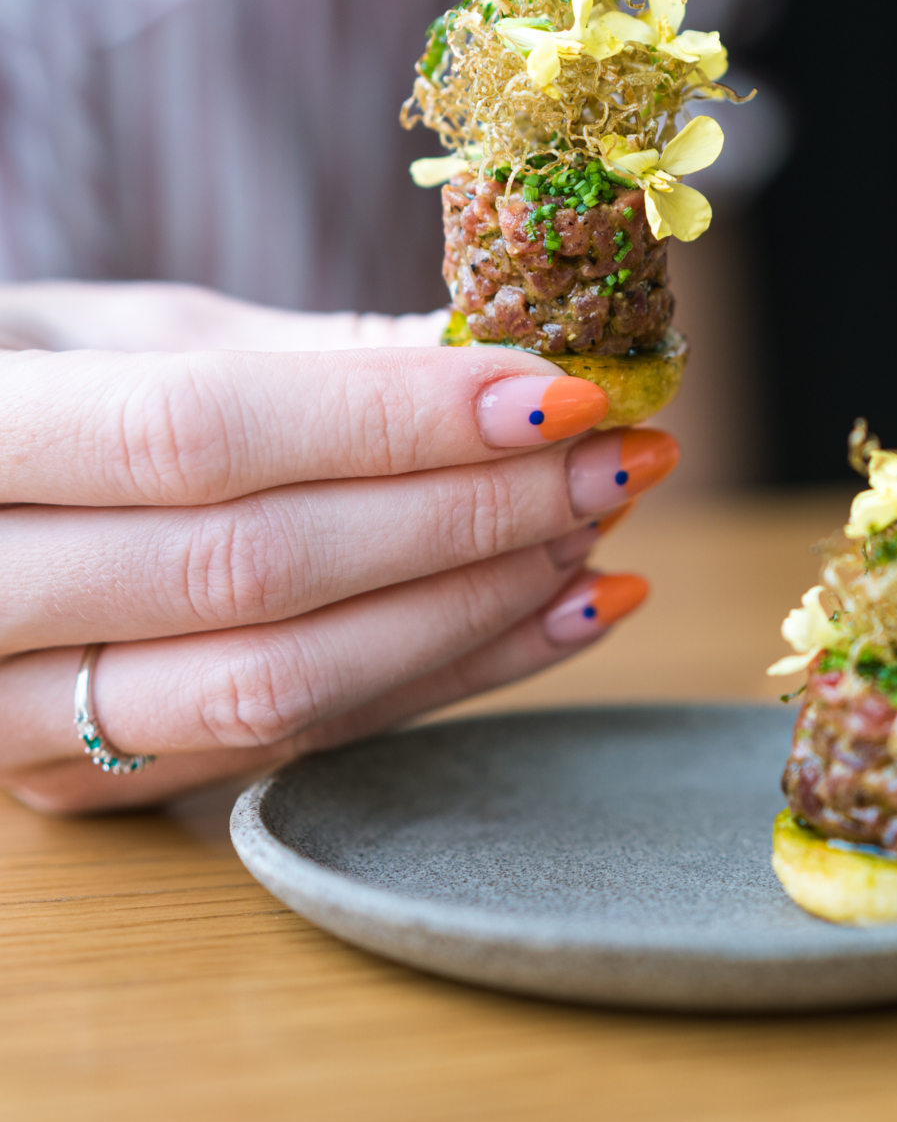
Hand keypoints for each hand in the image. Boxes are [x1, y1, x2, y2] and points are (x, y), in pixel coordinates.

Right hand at [0, 283, 674, 812]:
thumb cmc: (23, 384)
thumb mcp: (123, 333)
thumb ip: (300, 359)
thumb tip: (504, 363)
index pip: (199, 437)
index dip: (392, 421)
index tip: (558, 390)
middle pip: (257, 572)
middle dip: (464, 515)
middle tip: (612, 459)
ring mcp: (12, 720)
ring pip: (278, 687)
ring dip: (468, 613)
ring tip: (595, 536)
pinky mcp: (82, 788)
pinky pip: (290, 749)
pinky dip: (439, 684)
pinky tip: (550, 619)